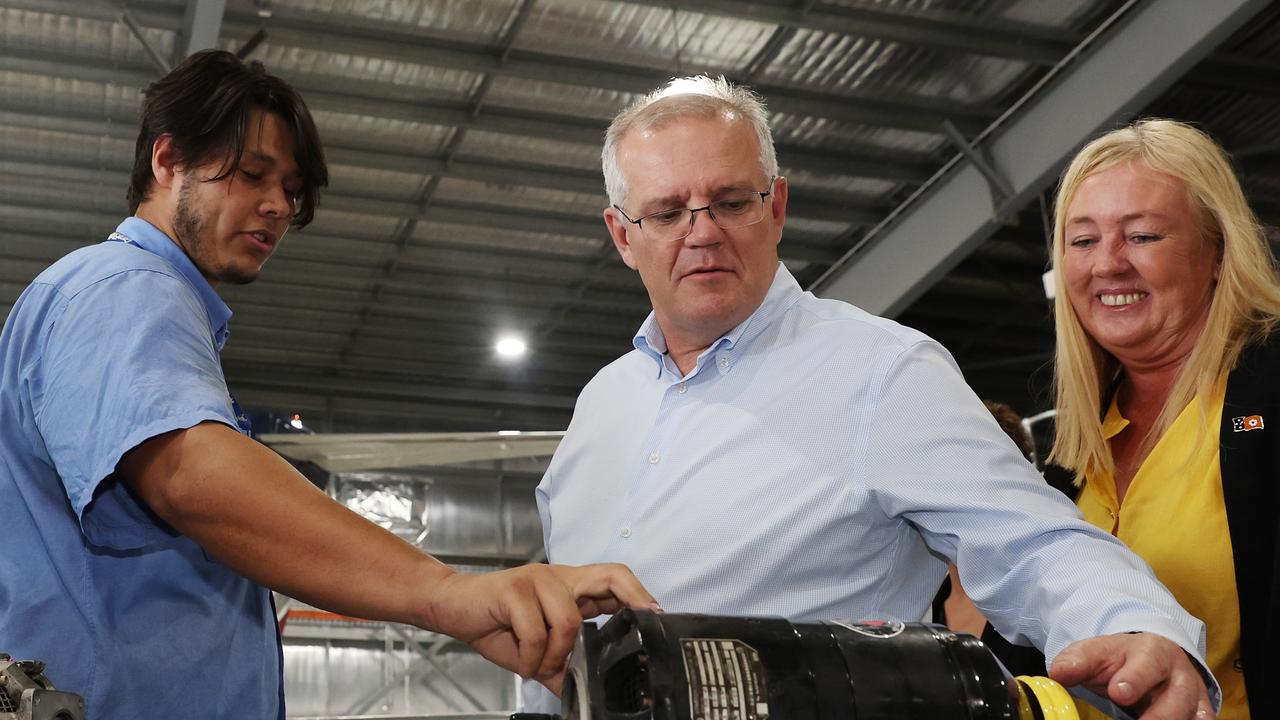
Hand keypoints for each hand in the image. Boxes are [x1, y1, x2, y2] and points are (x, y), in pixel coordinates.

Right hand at [425, 563, 657, 694]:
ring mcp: (537, 579)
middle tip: (641, 623)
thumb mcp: (534, 651)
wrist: (451, 607)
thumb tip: (584, 692)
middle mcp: (558, 577)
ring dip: (556, 654)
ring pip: (569, 619)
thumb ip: (561, 665)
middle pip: (609, 575)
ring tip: (540, 666)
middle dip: (631, 599)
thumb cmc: (494, 622)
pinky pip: (537, 630)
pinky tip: (522, 661)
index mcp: (568, 587)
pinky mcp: (514, 588)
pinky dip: (532, 656)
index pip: (614, 578)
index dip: (638, 594)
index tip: (656, 616)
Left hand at [1050, 633, 1214, 719]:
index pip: (1145, 663)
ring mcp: (1194, 696)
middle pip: (1178, 695)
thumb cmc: (1120, 659)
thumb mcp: (1097, 653)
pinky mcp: (1201, 713)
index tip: (1118, 692)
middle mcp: (1178, 674)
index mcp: (1151, 651)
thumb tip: (1056, 673)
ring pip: (1194, 714)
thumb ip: (1076, 661)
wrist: (1152, 659)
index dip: (1134, 678)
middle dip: (1160, 713)